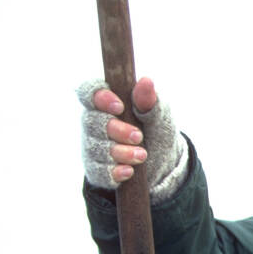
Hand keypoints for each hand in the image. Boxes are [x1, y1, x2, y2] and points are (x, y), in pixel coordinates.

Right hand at [77, 77, 188, 199]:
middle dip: (117, 130)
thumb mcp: (158, 115)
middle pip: (94, 122)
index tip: (119, 107)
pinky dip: (114, 171)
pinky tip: (129, 171)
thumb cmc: (156, 131)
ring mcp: (93, 145)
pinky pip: (99, 171)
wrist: (162, 165)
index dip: (99, 98)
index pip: (89, 91)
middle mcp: (94, 122)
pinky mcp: (96, 168)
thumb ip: (149, 101)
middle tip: (138, 136)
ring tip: (142, 155)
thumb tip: (146, 82)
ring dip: (121, 152)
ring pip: (97, 148)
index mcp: (106, 101)